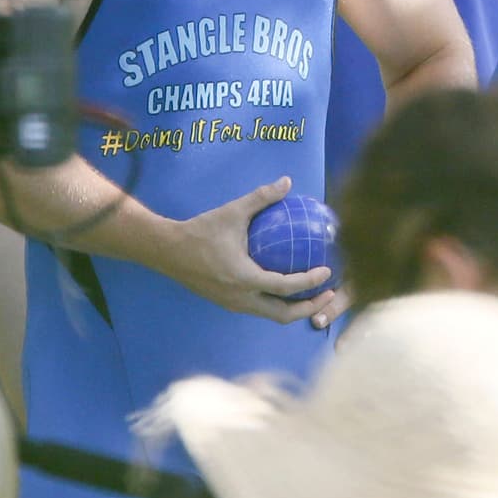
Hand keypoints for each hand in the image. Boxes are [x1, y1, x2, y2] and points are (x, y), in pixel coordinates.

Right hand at [156, 176, 339, 323]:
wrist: (167, 251)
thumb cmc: (200, 231)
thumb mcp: (233, 212)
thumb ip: (262, 197)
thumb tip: (288, 182)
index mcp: (243, 279)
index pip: (284, 287)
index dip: (309, 282)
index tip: (327, 272)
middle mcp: (240, 299)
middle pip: (282, 315)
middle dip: (310, 308)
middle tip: (330, 293)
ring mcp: (233, 304)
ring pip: (271, 315)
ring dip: (295, 309)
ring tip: (316, 293)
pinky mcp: (228, 302)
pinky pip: (260, 308)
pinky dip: (279, 303)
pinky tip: (290, 286)